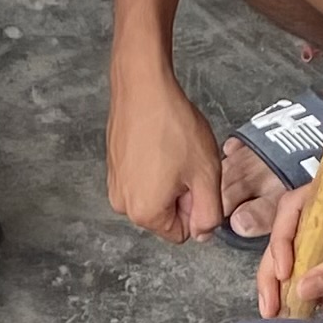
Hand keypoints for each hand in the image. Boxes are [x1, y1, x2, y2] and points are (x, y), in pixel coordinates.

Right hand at [107, 64, 224, 238]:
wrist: (143, 88)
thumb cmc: (172, 126)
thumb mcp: (206, 174)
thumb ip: (209, 214)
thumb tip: (203, 234)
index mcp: (146, 213)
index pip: (182, 233)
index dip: (195, 207)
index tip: (194, 179)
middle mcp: (123, 204)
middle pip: (165, 215)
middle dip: (180, 195)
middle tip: (185, 163)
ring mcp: (115, 184)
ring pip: (153, 196)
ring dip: (167, 180)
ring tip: (171, 151)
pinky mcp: (113, 166)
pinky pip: (141, 179)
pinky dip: (152, 167)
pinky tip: (158, 144)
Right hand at [256, 169, 322, 319]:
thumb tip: (303, 288)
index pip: (293, 209)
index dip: (281, 243)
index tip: (287, 275)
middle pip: (285, 232)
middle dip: (276, 274)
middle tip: (272, 308)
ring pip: (296, 249)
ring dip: (298, 283)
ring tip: (309, 313)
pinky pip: (313, 255)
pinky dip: (317, 282)